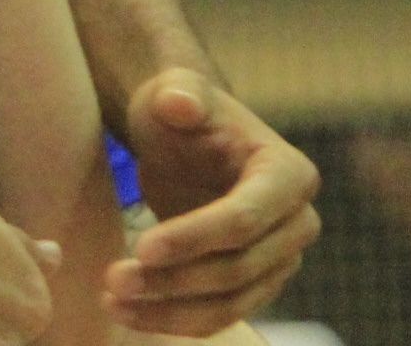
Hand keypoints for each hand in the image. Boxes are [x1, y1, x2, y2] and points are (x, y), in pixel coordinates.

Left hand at [107, 71, 320, 332]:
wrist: (183, 139)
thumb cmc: (180, 110)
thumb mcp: (175, 90)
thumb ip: (180, 93)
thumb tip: (178, 103)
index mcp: (289, 174)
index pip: (244, 218)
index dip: (194, 237)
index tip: (141, 247)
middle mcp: (297, 222)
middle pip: (238, 268)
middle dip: (174, 278)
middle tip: (113, 279)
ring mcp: (281, 258)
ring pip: (230, 301)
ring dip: (170, 309)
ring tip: (112, 301)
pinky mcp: (256, 283)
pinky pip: (220, 314)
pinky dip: (174, 319)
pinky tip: (127, 314)